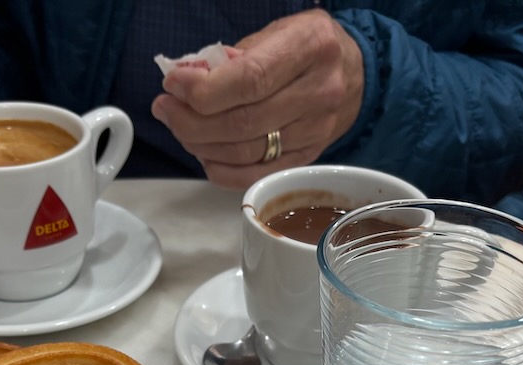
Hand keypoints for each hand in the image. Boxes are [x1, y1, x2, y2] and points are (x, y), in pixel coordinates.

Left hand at [152, 10, 363, 189]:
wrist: (356, 75)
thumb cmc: (307, 48)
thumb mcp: (276, 33)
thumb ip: (234, 58)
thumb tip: (187, 84)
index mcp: (310, 47)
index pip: (250, 79)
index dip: (204, 90)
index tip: (173, 86)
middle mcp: (319, 91)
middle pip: (244, 122)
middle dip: (192, 120)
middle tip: (166, 109)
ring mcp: (316, 130)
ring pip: (246, 152)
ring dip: (201, 144)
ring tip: (179, 127)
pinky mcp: (309, 158)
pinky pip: (258, 174)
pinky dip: (223, 170)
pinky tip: (204, 154)